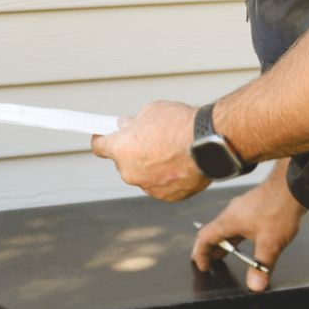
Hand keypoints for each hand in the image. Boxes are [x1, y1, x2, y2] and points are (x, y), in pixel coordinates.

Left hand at [91, 100, 207, 201]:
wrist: (209, 143)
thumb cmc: (180, 124)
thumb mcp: (151, 112)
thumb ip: (134, 123)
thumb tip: (126, 126)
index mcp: (121, 149)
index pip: (99, 147)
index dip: (102, 140)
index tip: (104, 136)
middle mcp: (130, 172)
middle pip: (123, 162)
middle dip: (132, 152)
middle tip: (148, 139)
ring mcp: (148, 187)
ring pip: (143, 175)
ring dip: (150, 166)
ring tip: (170, 151)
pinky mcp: (167, 196)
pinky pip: (160, 185)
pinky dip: (166, 177)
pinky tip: (180, 163)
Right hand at [190, 169, 304, 290]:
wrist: (292, 186)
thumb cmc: (279, 208)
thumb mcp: (270, 243)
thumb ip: (262, 266)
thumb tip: (255, 285)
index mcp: (229, 221)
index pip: (204, 237)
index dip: (200, 254)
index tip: (202, 265)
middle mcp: (232, 213)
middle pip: (213, 232)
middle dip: (210, 249)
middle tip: (210, 263)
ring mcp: (242, 208)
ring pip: (226, 227)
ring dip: (224, 242)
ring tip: (225, 255)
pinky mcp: (253, 207)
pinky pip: (238, 223)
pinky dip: (236, 235)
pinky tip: (248, 240)